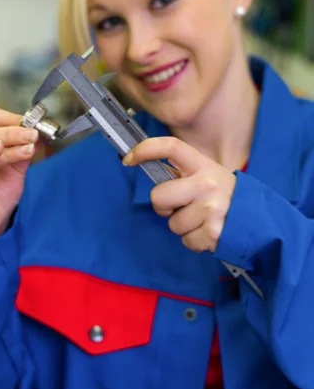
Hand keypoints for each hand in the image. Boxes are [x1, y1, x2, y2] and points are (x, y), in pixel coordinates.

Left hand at [122, 137, 236, 252]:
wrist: (260, 220)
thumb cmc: (226, 196)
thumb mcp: (209, 175)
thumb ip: (184, 174)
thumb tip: (148, 168)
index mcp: (203, 164)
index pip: (171, 147)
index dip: (146, 149)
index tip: (128, 159)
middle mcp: (206, 183)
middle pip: (158, 196)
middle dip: (164, 207)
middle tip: (181, 207)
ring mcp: (210, 208)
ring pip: (172, 223)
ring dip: (183, 226)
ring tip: (203, 220)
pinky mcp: (213, 232)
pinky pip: (185, 241)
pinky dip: (194, 241)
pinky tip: (209, 232)